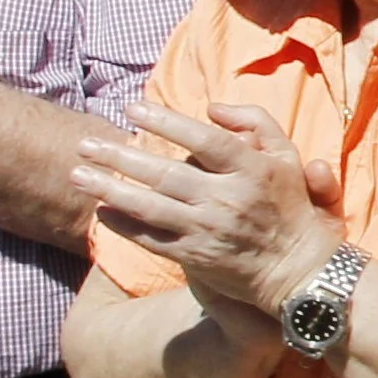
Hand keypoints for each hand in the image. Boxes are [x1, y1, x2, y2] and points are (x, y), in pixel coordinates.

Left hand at [75, 99, 351, 321]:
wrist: (299, 270)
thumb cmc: (291, 206)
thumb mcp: (288, 156)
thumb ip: (256, 122)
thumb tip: (212, 107)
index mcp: (252, 170)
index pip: (204, 140)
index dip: (166, 122)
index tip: (132, 109)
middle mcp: (228, 199)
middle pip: (165, 174)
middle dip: (119, 157)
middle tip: (85, 144)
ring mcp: (209, 230)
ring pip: (150, 207)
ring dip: (109, 190)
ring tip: (77, 174)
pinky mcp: (197, 257)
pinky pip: (151, 239)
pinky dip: (123, 226)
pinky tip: (100, 212)